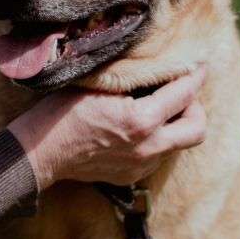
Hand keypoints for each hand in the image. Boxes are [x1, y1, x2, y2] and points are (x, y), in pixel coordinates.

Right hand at [8, 67, 206, 190]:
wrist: (40, 153)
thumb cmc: (62, 112)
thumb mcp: (98, 83)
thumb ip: (133, 76)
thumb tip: (157, 62)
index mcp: (141, 120)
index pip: (184, 93)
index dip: (195, 75)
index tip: (198, 65)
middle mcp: (148, 147)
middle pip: (197, 129)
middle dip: (195, 108)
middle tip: (181, 94)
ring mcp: (141, 165)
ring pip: (178, 144)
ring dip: (174, 125)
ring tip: (157, 109)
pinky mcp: (132, 176)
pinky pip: (157, 156)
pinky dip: (155, 140)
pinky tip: (135, 129)